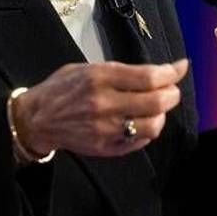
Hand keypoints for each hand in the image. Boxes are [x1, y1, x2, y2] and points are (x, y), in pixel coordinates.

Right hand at [13, 59, 188, 157]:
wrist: (36, 120)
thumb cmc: (62, 88)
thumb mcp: (89, 68)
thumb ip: (122, 71)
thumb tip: (159, 71)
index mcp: (100, 77)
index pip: (148, 77)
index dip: (172, 72)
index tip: (180, 67)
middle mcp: (104, 103)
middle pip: (157, 101)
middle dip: (172, 94)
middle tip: (171, 90)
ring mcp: (106, 129)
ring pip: (153, 125)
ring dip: (162, 115)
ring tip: (156, 108)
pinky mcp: (106, 147)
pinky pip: (140, 141)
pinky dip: (147, 130)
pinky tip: (141, 121)